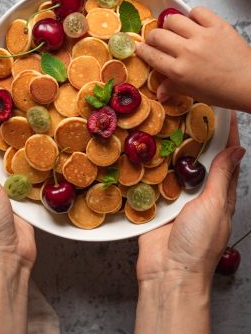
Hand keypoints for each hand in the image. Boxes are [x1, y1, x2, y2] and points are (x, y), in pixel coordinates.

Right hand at [136, 7, 250, 111]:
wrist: (250, 83)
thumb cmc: (223, 92)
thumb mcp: (194, 93)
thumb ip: (174, 88)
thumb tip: (160, 93)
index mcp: (179, 71)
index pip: (151, 55)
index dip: (142, 51)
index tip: (141, 48)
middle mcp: (187, 51)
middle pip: (158, 35)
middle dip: (152, 37)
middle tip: (155, 40)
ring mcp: (202, 36)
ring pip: (174, 19)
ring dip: (169, 23)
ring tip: (173, 28)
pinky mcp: (217, 26)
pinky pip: (198, 11)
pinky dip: (193, 15)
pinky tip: (193, 22)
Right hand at [137, 112, 243, 283]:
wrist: (168, 273)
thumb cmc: (197, 243)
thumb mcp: (215, 206)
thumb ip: (222, 177)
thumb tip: (237, 150)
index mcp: (220, 194)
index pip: (226, 158)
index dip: (227, 136)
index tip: (225, 113)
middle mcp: (199, 193)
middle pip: (200, 159)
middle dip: (198, 136)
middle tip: (190, 111)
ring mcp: (177, 197)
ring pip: (177, 166)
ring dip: (174, 147)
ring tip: (169, 123)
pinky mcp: (156, 203)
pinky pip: (155, 179)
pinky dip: (153, 165)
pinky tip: (147, 149)